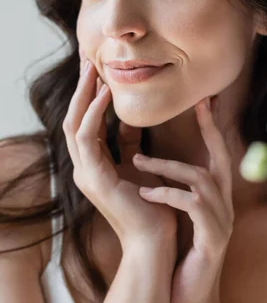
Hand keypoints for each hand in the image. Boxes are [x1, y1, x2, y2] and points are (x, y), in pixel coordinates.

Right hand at [62, 51, 177, 260]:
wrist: (156, 242)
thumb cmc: (154, 207)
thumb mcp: (140, 166)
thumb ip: (130, 145)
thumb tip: (130, 119)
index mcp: (96, 166)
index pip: (86, 123)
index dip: (91, 96)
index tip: (99, 70)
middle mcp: (86, 169)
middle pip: (74, 119)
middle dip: (81, 90)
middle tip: (88, 60)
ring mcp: (86, 175)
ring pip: (74, 125)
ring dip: (83, 95)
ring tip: (93, 69)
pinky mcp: (94, 179)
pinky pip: (87, 138)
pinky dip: (93, 113)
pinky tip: (104, 94)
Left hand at [133, 96, 233, 302]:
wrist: (189, 301)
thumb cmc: (180, 256)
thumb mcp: (176, 217)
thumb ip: (173, 189)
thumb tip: (153, 161)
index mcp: (215, 199)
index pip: (217, 156)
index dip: (212, 129)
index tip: (202, 103)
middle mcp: (224, 206)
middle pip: (221, 159)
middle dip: (210, 130)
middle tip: (197, 106)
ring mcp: (221, 222)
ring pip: (202, 179)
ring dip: (169, 166)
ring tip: (138, 160)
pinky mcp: (212, 238)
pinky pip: (192, 206)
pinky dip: (168, 194)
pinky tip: (145, 192)